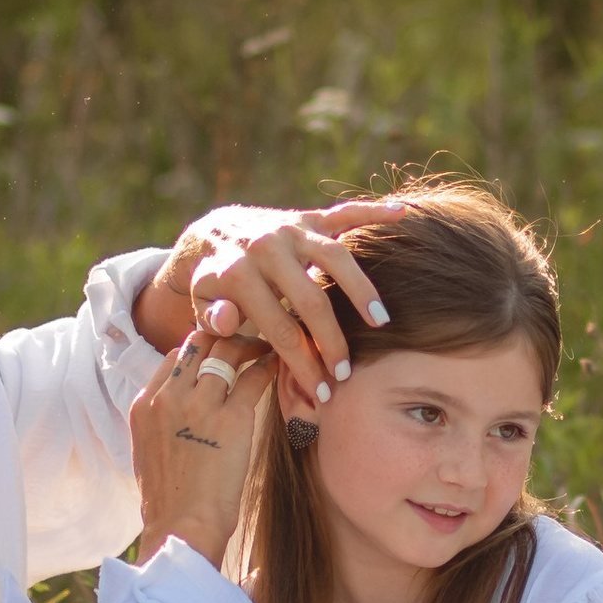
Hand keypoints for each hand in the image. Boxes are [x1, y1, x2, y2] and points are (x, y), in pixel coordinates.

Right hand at [128, 327, 268, 567]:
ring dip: (252, 343)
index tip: (222, 347)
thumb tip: (181, 415)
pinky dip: (269, 366)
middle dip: (227, 333)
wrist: (182, 528)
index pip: (176, 356)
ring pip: (228, 351)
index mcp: (145, 405)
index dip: (202, 346)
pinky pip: (254, 377)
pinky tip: (280, 364)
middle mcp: (168, 397)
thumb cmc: (171, 502)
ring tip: (271, 343)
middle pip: (200, 342)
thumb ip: (163, 424)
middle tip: (251, 334)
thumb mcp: (150, 454)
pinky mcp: (232, 419)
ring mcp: (199, 404)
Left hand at [138, 200, 399, 402]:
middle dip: (332, 340)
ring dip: (361, 289)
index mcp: (238, 272)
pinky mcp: (308, 217)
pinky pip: (344, 213)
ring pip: (335, 257)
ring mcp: (291, 228)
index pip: (278, 328)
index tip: (321, 391)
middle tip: (347, 371)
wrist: (213, 233)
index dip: (302, 363)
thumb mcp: (202, 302)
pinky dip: (373, 211)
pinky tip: (401, 213)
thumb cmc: (214, 281)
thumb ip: (212, 316)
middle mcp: (267, 246)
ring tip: (380, 322)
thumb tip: (226, 322)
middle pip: (311, 300)